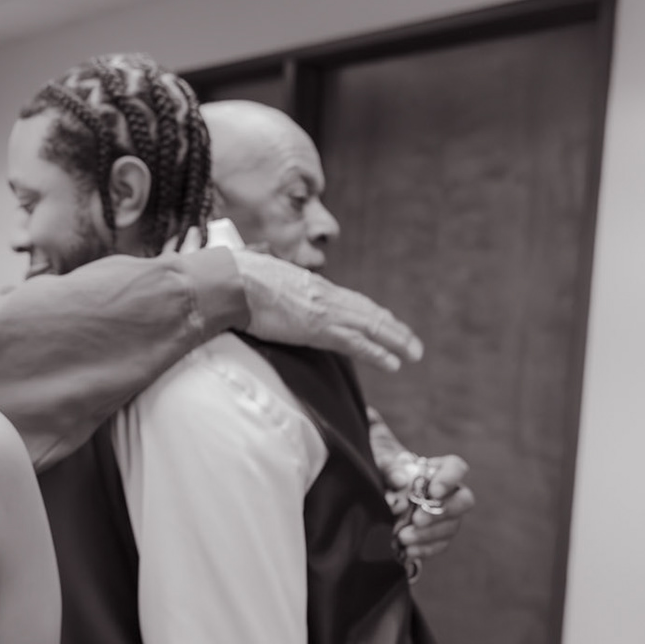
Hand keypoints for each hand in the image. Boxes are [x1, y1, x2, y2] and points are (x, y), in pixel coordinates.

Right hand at [232, 249, 422, 371]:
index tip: (386, 322)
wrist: (231, 280)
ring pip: (371, 327)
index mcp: (311, 285)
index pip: (350, 301)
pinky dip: (378, 353)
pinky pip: (356, 343)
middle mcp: (324, 295)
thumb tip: (261, 296)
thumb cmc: (235, 280)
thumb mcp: (260, 281)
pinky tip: (394, 363)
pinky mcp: (318, 327)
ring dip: (395, 341)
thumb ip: (271, 290)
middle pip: (368, 313)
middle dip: (393, 328)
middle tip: (412, 343)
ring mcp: (324, 311)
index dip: (371, 314)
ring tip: (413, 353)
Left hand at [382, 453, 473, 562]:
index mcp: (439, 470)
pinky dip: (424, 549)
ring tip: (403, 537)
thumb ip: (389, 468)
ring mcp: (446, 516)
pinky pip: (439, 544)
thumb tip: (399, 480)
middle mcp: (449, 493)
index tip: (433, 492)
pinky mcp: (438, 536)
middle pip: (464, 501)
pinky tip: (408, 550)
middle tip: (417, 520)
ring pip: (451, 526)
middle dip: (443, 512)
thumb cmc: (384, 474)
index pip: (456, 468)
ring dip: (428, 534)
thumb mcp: (380, 464)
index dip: (450, 479)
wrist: (378, 494)